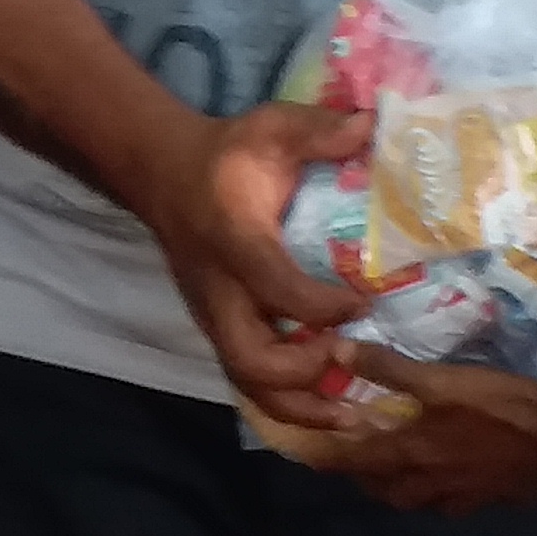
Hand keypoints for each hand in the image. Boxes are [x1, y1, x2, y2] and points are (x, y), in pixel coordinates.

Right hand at [133, 97, 372, 401]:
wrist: (162, 175)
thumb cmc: (224, 155)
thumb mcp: (269, 127)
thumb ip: (319, 129)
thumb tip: (374, 123)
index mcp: (234, 242)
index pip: (276, 289)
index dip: (324, 307)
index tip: (366, 301)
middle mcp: (219, 292)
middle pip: (252, 360)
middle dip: (307, 375)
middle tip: (353, 361)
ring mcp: (213, 317)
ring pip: (247, 383)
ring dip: (300, 406)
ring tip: (353, 413)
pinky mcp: (217, 329)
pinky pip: (248, 380)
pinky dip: (288, 402)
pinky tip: (330, 405)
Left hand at [317, 347, 536, 512]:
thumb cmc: (501, 404)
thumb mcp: (442, 379)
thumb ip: (389, 369)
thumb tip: (337, 352)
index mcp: (412, 453)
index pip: (355, 461)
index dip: (326, 458)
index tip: (305, 454)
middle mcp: (431, 483)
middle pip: (384, 490)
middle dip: (364, 478)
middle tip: (355, 456)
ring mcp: (463, 496)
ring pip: (417, 501)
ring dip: (399, 489)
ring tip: (396, 467)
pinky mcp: (492, 498)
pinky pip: (454, 504)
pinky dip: (440, 494)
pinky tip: (448, 477)